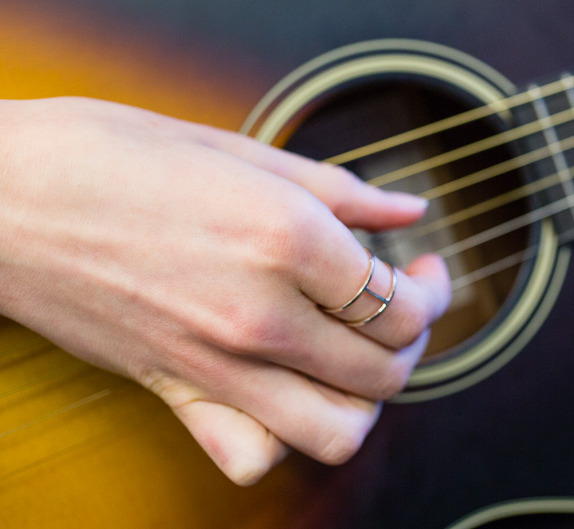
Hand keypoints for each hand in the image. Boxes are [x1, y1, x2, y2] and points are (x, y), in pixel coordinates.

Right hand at [0, 97, 449, 484]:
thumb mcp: (238, 149)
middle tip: (404, 300)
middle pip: (387, 370)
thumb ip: (340, 190)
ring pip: (338, 430)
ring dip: (365, 398)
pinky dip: (284, 439)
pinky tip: (286, 388)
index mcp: (287, 238)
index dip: (433, 291)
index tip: (424, 267)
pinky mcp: (172, 390)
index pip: (403, 306)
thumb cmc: (108, 153)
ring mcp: (214, 363)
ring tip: (357, 352)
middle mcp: (260, 313)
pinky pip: (251, 456)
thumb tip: (408, 210)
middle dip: (414, 339)